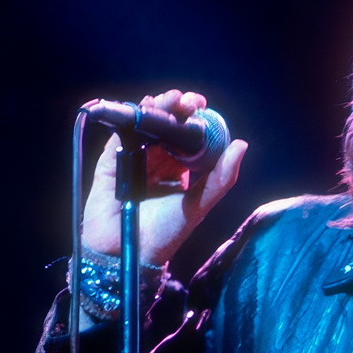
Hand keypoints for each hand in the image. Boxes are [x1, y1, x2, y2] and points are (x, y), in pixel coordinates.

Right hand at [81, 88, 246, 263]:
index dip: (194, 118)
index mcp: (177, 169)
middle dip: (176, 107)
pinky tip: (144, 108)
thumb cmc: (165, 234)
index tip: (202, 105)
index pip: (186, 135)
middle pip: (166, 124)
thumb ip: (220, 178)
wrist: (126, 252)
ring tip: (170, 100)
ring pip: (145, 124)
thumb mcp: (198, 206)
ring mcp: (133, 158)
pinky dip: (131, 117)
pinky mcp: (111, 160)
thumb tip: (242, 145)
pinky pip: (121, 133)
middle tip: (187, 101)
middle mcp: (155, 160)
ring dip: (157, 107)